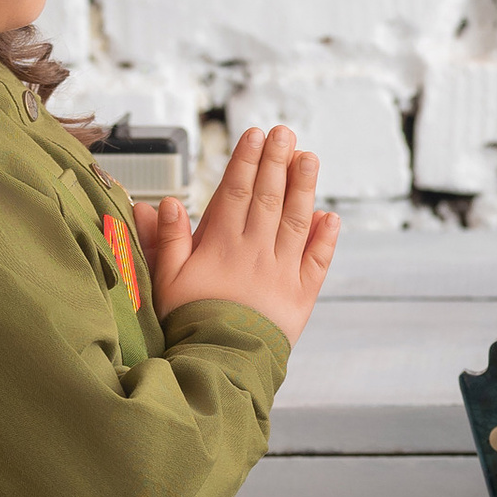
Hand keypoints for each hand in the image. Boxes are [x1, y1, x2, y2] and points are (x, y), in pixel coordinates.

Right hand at [139, 124, 337, 345]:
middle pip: (268, 198)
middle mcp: (255, 252)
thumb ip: (167, 240)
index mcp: (221, 246)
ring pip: (296, 221)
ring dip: (304, 187)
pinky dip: (326, 238)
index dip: (246, 161)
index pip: (235, 192)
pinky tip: (331, 216)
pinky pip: (317, 262)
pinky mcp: (301, 297)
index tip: (255, 135)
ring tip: (309, 157)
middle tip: (285, 132)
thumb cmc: (188, 322)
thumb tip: (165, 203)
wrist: (219, 363)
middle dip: (276, 161)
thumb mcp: (166, 281)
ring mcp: (282, 273)